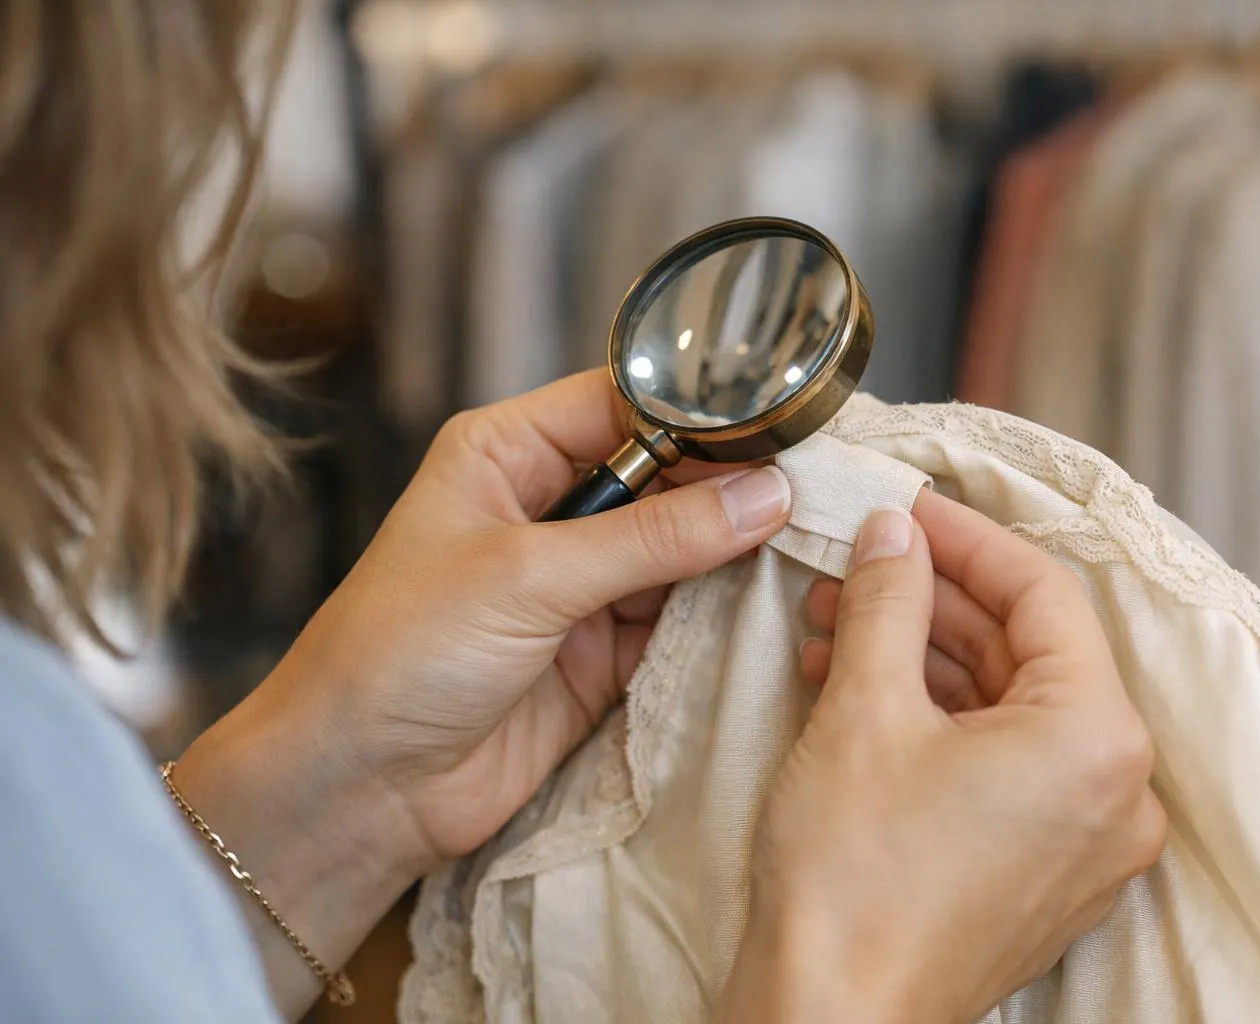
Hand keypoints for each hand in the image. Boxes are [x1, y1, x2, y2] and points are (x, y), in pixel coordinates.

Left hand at [175, 370, 791, 1015]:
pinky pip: (679, 617)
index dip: (699, 409)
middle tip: (816, 486)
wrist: (359, 791)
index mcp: (507, 453)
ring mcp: (578, 583)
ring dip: (734, 550)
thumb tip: (765, 496)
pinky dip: (722, 613)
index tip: (781, 422)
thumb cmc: (401, 655)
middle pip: (664, 475)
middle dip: (730, 484)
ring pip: (680, 548)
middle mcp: (548, 507)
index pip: (622, 403)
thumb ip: (652, 537)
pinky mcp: (602, 653)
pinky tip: (776, 597)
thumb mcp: (529, 575)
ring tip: (814, 537)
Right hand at [717, 492, 1165, 1023]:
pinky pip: (1003, 766)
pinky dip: (939, 722)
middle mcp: (1115, 793)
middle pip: (1026, 652)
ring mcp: (1084, 842)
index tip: (907, 508)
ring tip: (837, 626)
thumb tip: (896, 533)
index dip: (965, 539)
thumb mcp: (865, 708)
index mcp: (1097, 739)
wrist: (829, 1021)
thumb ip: (891, 599)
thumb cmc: (854, 882)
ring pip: (1008, 710)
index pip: (1042, 595)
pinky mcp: (1043, 875)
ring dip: (923, 660)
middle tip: (858, 566)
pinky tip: (859, 688)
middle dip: (931, 603)